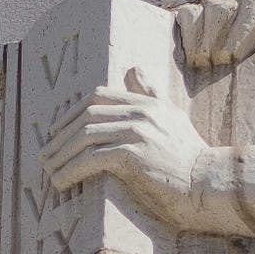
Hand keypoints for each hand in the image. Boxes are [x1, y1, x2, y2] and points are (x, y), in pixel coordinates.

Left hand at [39, 69, 206, 228]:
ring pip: (85, 137)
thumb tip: (133, 69)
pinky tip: (62, 183)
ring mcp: (137, 132)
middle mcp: (140, 112)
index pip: (97, 97)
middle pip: (86, 117)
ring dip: (61, 155)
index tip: (56, 132)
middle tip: (44, 154)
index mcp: (146, 102)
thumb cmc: (190, 157)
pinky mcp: (134, 155)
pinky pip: (91, 159)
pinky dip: (72, 171)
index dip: (71, 113)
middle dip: (60, 136)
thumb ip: (151, 94)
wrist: (209, 184)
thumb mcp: (172, 117)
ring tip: (48, 171)